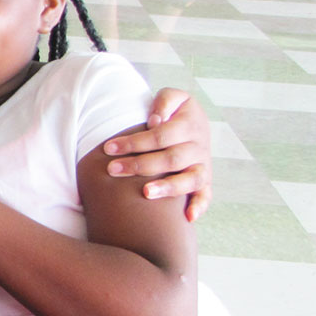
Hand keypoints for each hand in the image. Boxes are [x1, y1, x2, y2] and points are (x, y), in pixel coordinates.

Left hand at [102, 88, 212, 221]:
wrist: (194, 121)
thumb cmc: (173, 111)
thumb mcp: (172, 97)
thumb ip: (164, 102)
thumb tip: (156, 120)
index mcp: (190, 126)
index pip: (160, 136)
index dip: (134, 142)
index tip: (108, 148)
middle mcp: (199, 147)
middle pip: (170, 159)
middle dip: (140, 165)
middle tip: (113, 169)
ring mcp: (203, 165)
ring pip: (190, 179)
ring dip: (168, 187)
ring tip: (146, 193)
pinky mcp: (205, 180)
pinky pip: (206, 196)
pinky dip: (200, 206)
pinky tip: (187, 218)